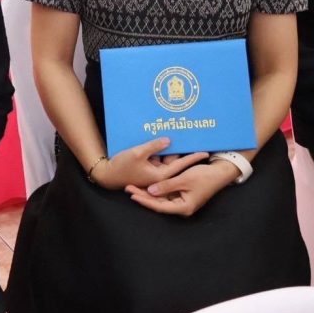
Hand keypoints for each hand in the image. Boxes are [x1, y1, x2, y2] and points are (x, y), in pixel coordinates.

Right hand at [91, 137, 207, 189]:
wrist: (107, 175)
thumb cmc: (122, 166)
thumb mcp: (137, 153)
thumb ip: (154, 146)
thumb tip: (169, 140)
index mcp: (159, 176)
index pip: (180, 165)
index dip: (193, 158)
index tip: (206, 152)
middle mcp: (158, 176)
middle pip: (174, 161)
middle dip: (182, 151)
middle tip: (194, 139)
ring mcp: (153, 172)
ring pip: (165, 159)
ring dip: (169, 150)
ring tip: (179, 136)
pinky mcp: (147, 169)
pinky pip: (157, 159)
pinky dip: (159, 151)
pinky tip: (162, 140)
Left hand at [126, 160, 236, 216]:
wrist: (219, 173)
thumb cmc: (204, 176)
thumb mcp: (183, 179)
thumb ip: (166, 186)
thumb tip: (150, 191)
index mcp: (183, 207)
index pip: (159, 206)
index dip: (145, 201)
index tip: (133, 195)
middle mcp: (181, 207)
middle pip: (158, 203)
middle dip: (143, 196)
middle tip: (128, 189)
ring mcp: (181, 201)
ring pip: (160, 198)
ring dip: (147, 192)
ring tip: (132, 186)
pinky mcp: (181, 194)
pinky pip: (166, 193)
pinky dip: (156, 188)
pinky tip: (144, 184)